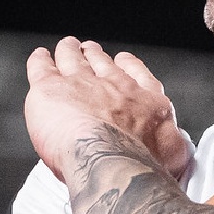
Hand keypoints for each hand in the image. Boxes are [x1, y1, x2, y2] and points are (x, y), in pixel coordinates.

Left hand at [25, 37, 189, 182]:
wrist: (112, 162)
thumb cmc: (139, 166)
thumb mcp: (170, 156)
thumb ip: (168, 145)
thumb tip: (173, 153)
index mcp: (144, 103)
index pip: (136, 76)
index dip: (127, 66)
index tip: (122, 60)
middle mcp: (114, 87)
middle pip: (102, 63)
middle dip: (97, 56)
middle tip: (90, 51)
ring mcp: (82, 84)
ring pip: (73, 59)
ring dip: (70, 51)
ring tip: (67, 48)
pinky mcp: (50, 89)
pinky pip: (43, 67)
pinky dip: (40, 60)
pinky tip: (39, 57)